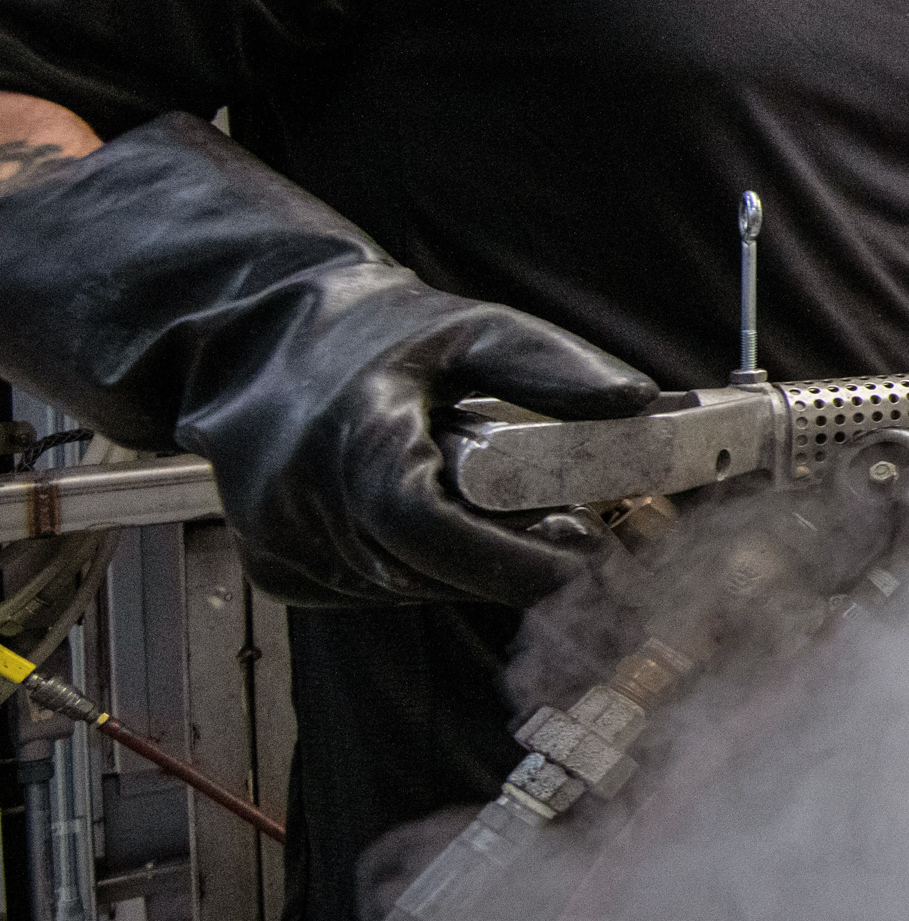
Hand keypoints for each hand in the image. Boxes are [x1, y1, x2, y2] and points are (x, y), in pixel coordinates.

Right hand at [0, 113, 657, 608]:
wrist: (255, 339)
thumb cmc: (371, 333)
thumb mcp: (475, 329)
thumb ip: (557, 369)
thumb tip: (642, 404)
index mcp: (354, 441)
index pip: (433, 533)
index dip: (514, 560)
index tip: (590, 559)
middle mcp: (305, 502)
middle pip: (431, 570)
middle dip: (515, 565)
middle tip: (584, 537)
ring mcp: (283, 544)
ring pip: (407, 587)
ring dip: (474, 567)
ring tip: (528, 520)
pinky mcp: (279, 569)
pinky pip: (373, 591)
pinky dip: (423, 569)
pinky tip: (446, 524)